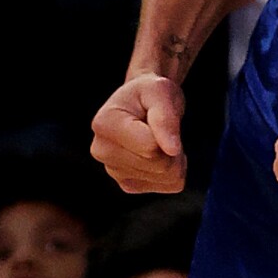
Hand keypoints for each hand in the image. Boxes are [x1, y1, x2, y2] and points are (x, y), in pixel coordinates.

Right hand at [90, 73, 186, 193]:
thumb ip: (166, 118)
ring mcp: (113, 171)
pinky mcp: (128, 184)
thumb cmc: (151, 93)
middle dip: (173, 147)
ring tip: (161, 138)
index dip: (168, 133)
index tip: (162, 115)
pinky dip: (174, 170)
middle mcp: (102, 151)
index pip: (150, 147)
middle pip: (159, 165)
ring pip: (166, 178)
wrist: (142, 103)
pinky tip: (160, 152)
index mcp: (104, 124)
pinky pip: (168, 186)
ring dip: (175, 158)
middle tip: (165, 127)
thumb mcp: (161, 92)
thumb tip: (171, 150)